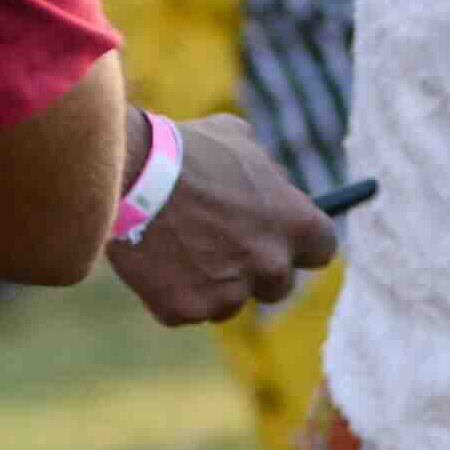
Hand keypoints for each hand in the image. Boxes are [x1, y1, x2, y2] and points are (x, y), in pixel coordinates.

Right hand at [113, 116, 340, 328]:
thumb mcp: (239, 140)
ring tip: (177, 247)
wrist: (127, 173)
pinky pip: (184, 309)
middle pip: (278, 285)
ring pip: (228, 302)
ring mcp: (229, 293)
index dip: (302, 246)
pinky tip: (153, 261)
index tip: (284, 241)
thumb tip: (273, 182)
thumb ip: (266, 170)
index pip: (322, 250)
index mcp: (295, 223)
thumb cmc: (184, 150)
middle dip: (255, 269)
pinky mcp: (186, 310)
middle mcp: (270, 265)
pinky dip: (170, 292)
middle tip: (222, 246)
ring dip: (211, 284)